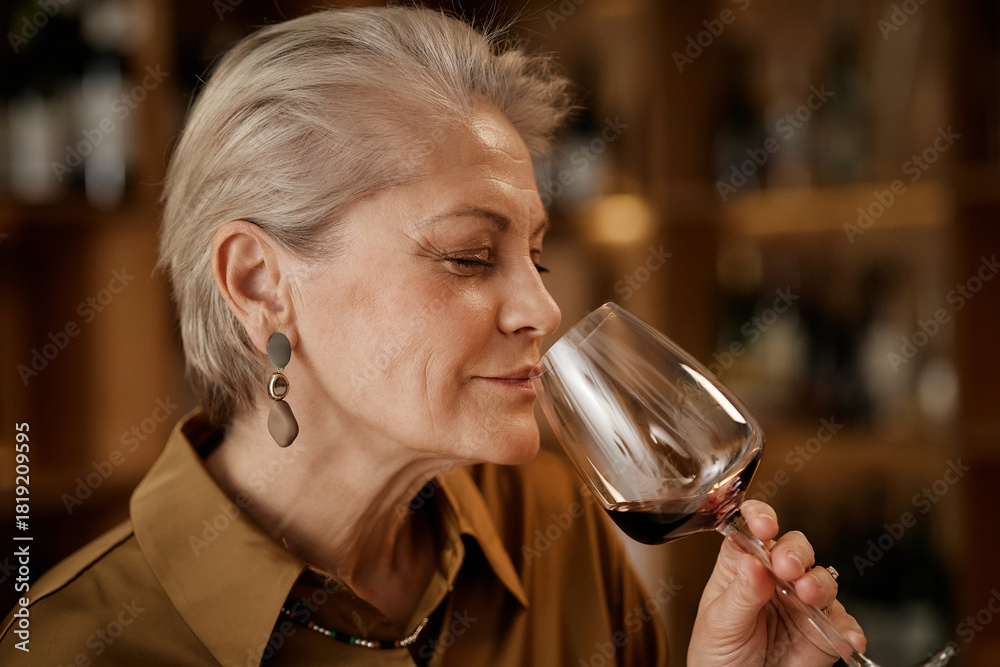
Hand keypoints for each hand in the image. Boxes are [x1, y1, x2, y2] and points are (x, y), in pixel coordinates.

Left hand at [688, 501, 865, 666]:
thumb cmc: (717, 653)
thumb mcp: (719, 623)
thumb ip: (740, 594)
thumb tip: (753, 563)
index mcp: (742, 566)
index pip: (753, 530)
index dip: (762, 518)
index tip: (765, 525)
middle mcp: (775, 578)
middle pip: (795, 548)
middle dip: (795, 553)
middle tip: (788, 567)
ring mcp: (801, 603)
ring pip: (822, 579)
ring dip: (819, 584)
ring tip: (808, 595)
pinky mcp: (823, 631)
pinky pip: (842, 624)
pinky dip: (847, 629)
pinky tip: (844, 636)